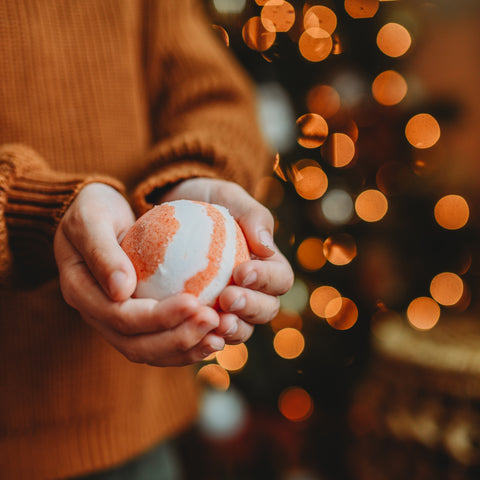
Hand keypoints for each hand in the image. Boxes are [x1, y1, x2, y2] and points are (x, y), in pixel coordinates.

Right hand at [54, 183, 224, 365]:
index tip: (194, 302)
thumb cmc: (92, 209)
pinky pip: (160, 342)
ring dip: (186, 348)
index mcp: (81, 292)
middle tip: (214, 320)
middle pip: (136, 344)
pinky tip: (215, 335)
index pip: (120, 317)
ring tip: (219, 335)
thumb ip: (102, 252)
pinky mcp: (134, 321)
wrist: (93, 217)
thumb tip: (122, 290)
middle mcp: (96, 315)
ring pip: (149, 351)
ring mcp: (114, 323)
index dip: (158, 317)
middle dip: (178, 338)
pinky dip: (187, 345)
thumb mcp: (90, 219)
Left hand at [161, 177, 293, 343]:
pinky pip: (209, 334)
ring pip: (242, 329)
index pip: (280, 279)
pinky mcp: (204, 317)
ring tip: (214, 323)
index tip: (241, 271)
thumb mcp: (228, 197)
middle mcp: (253, 291)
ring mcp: (229, 308)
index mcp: (267, 265)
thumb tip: (266, 246)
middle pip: (266, 310)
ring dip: (232, 329)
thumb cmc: (206, 202)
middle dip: (251, 308)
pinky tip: (191, 332)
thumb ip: (252, 216)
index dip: (266, 280)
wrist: (171, 212)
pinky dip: (205, 337)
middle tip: (227, 298)